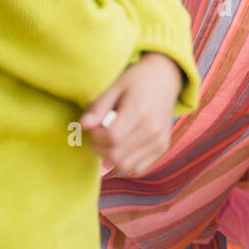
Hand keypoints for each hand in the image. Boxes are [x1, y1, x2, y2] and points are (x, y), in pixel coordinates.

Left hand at [80, 52, 183, 177]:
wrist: (165, 79)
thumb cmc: (136, 81)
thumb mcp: (114, 87)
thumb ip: (98, 108)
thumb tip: (83, 126)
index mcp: (140, 111)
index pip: (111, 138)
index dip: (95, 136)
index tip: (94, 127)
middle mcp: (153, 129)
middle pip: (116, 155)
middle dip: (100, 148)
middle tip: (99, 134)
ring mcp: (160, 141)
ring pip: (126, 166)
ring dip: (111, 157)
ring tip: (111, 141)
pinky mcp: (163, 148)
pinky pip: (138, 169)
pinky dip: (126, 163)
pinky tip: (123, 147)